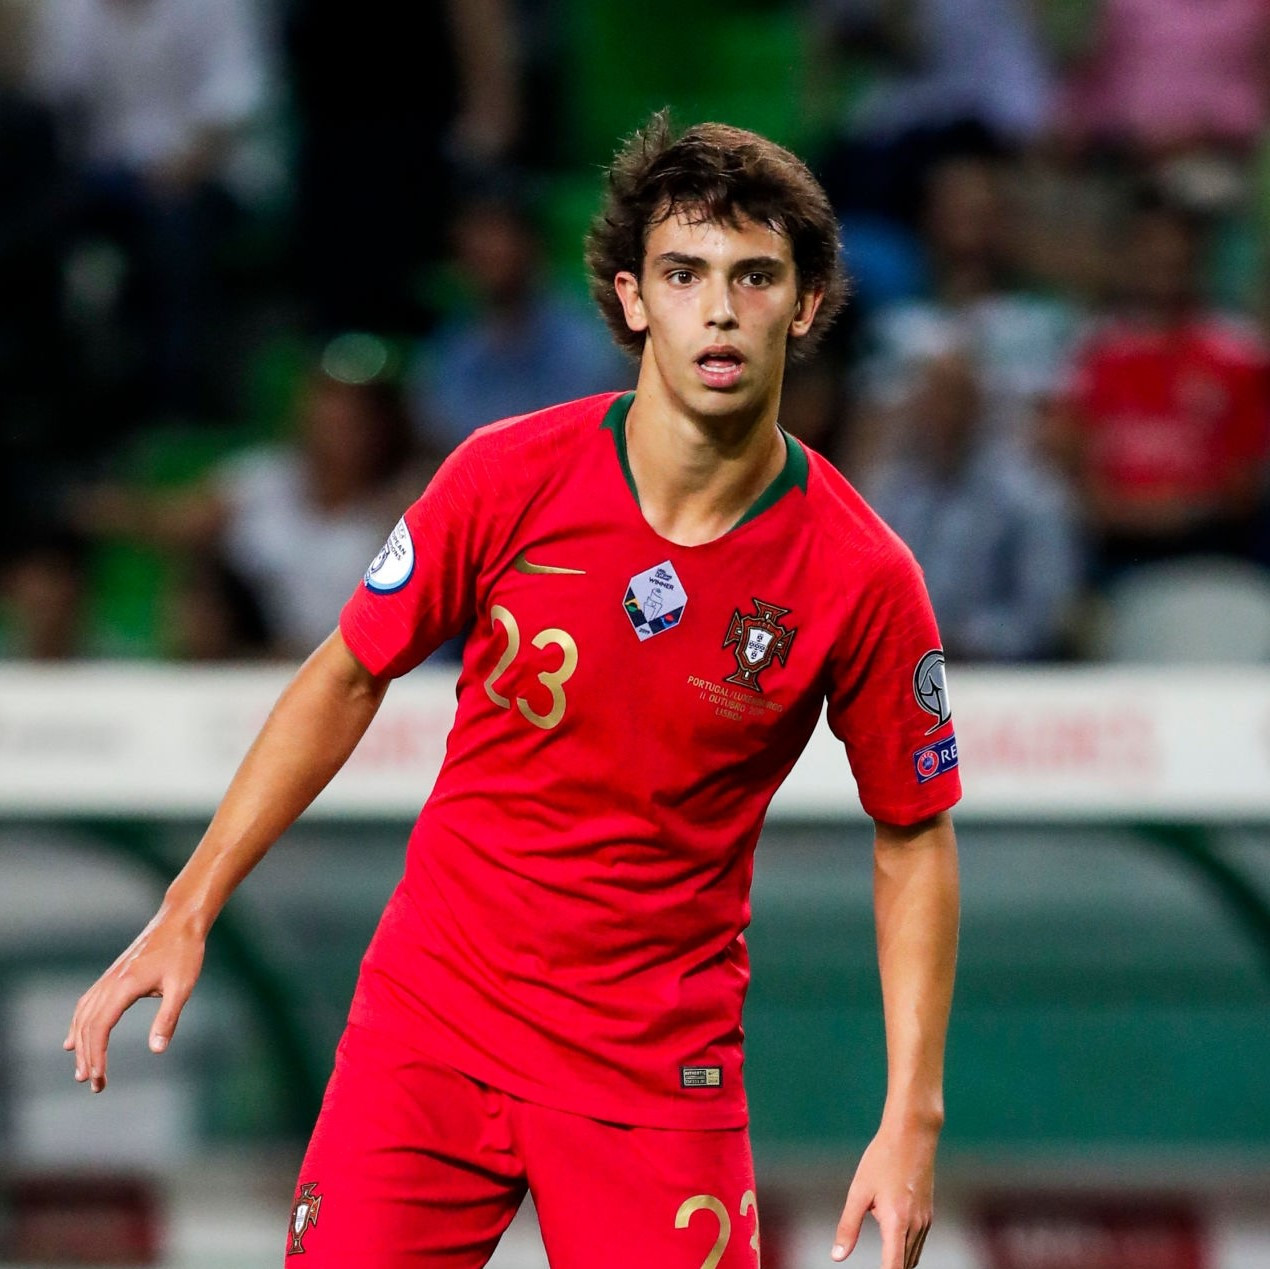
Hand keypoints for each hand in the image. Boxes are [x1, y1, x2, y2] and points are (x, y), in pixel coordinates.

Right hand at [63, 906, 205, 1092]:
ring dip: (81, 1044)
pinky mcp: (113, 974)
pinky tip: (76, 1038)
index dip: (97, 1055)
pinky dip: (79, 1024)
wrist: (181, 920)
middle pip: (88, 1025)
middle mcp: (110, 981)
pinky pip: (88, 1003)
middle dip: (88, 1057)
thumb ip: (168, 1018)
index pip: (100, 1028)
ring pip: (84, 1015)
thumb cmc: (185, 951)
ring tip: (82, 1070)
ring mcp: (109, 977)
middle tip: (94, 1086)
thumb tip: (156, 1050)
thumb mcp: (182, 986)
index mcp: (124, 985)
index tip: (98, 1079)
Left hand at [831, 1121, 937, 1267]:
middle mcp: (916, 1225)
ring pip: (913, 1256)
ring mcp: (925, 1220)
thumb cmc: (882, 1159)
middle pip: (904, 1266)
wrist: (912, 1135)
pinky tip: (892, 1240)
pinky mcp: (928, 1214)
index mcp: (897, 1222)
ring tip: (882, 1260)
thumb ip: (848, 1226)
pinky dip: (906, 1249)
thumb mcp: (859, 1191)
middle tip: (875, 1267)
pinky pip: (918, 1242)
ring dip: (898, 1262)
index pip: (894, 1268)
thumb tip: (837, 1256)